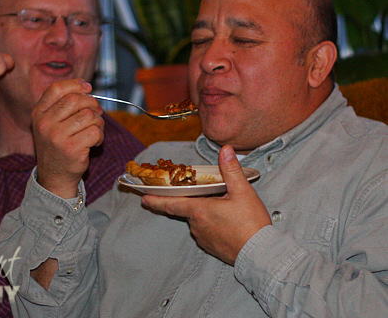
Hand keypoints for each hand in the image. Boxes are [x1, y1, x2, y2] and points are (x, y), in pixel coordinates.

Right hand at [31, 79, 103, 198]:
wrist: (54, 176)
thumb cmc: (57, 146)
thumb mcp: (50, 123)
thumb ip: (62, 105)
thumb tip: (86, 88)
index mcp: (38, 114)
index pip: (56, 89)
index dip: (75, 84)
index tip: (88, 87)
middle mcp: (45, 123)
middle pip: (75, 99)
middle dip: (92, 104)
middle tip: (97, 113)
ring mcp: (57, 136)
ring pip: (89, 115)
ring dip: (98, 122)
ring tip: (95, 130)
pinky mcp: (72, 148)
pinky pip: (95, 131)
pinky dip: (100, 136)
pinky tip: (95, 142)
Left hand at [141, 145, 271, 264]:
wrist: (261, 254)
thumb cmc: (251, 223)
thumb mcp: (243, 192)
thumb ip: (231, 170)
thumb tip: (225, 150)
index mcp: (200, 210)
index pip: (172, 203)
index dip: (156, 200)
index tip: (144, 198)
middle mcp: (197, 225)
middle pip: (186, 209)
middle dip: (190, 201)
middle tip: (196, 194)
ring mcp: (203, 238)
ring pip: (197, 220)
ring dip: (203, 213)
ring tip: (221, 207)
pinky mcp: (211, 247)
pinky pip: (205, 231)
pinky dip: (211, 224)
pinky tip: (225, 221)